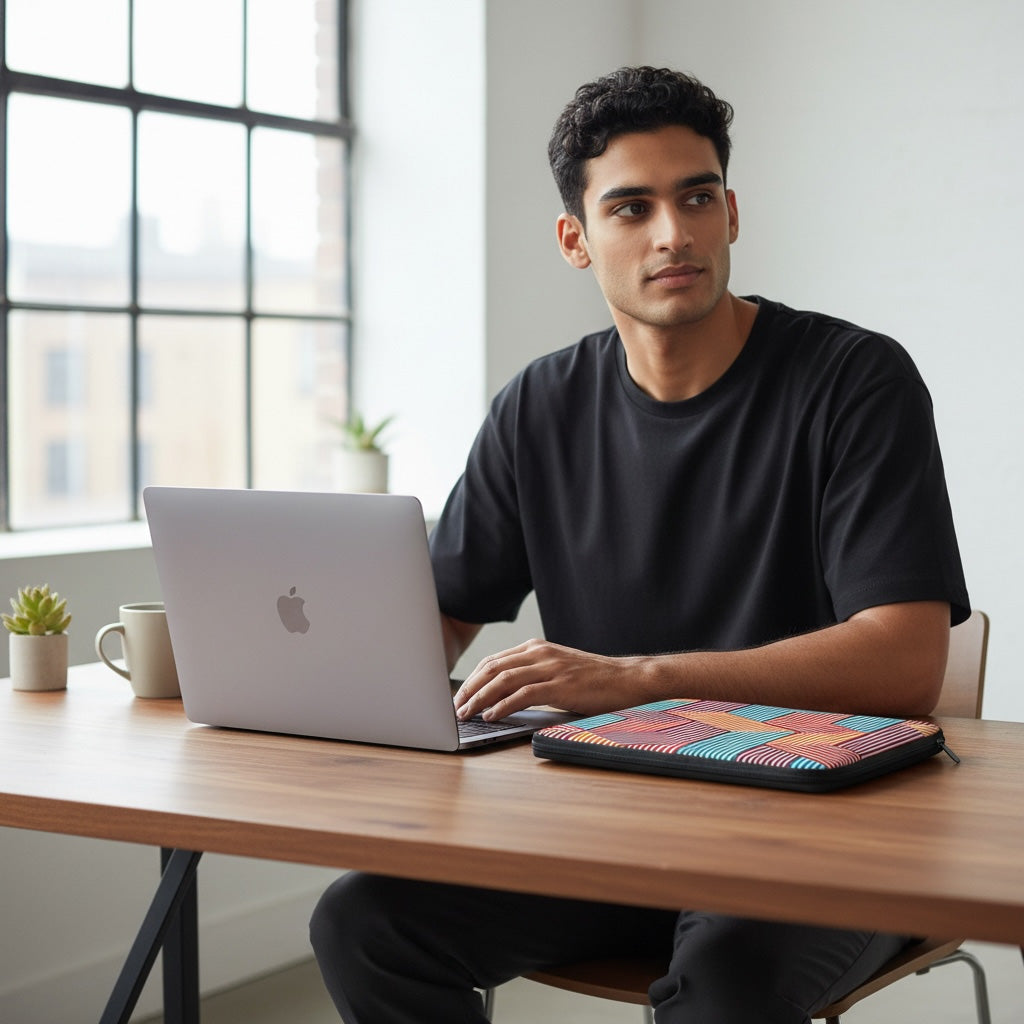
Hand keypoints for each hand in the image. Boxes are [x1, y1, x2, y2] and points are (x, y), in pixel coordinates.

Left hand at [453, 638, 646, 720]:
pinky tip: (491, 716)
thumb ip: (533, 676)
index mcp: (537, 648)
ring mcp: (550, 668)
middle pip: (493, 667)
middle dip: (469, 688)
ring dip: (479, 698)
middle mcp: (540, 653)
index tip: (460, 694)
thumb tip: (502, 696)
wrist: (627, 679)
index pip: (494, 660)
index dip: (473, 678)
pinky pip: (523, 694)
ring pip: (503, 680)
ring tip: (466, 713)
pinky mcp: (560, 685)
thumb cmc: (594, 680)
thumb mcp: (558, 670)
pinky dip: (502, 706)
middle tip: (455, 706)